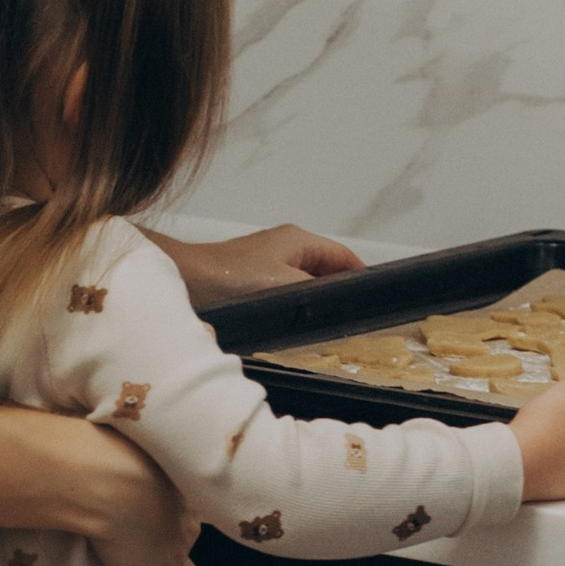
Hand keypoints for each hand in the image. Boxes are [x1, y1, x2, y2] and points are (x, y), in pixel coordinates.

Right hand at [81, 436, 206, 565]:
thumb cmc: (100, 451)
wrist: (107, 478)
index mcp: (169, 486)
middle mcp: (177, 523)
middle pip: (188, 545)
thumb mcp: (106, 441)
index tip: (174, 520)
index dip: (177, 518)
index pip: (179, 506)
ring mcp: (167, 557)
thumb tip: (71, 443)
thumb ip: (98, 449)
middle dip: (188, 557)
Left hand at [160, 225, 366, 312]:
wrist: (186, 280)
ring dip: (320, 299)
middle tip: (358, 319)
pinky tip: (302, 323)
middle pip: (328, 268)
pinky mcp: (255, 278)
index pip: (344, 257)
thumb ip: (316, 292)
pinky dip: (300, 303)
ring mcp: (270, 261)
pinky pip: (289, 289)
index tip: (378, 300)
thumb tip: (339, 302)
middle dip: (343, 291)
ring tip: (335, 325)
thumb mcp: (284, 286)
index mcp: (299, 240)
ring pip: (308, 281)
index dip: (363, 276)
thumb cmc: (232, 278)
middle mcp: (287, 246)